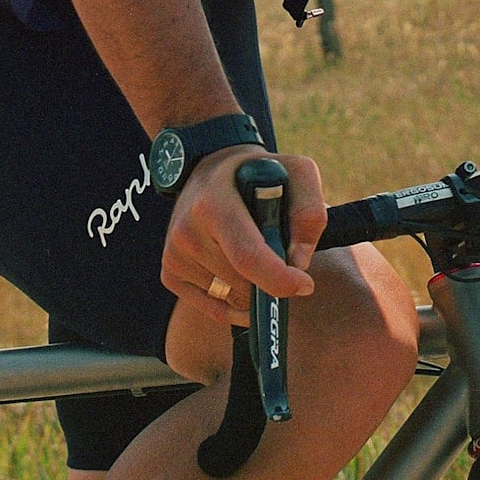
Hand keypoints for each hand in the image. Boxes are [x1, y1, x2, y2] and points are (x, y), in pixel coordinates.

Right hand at [158, 146, 329, 327]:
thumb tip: (298, 262)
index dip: (278, 279)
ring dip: (253, 287)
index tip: (304, 285)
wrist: (209, 170)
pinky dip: (236, 302)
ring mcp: (175, 255)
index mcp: (215, 204)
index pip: (247, 255)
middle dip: (271, 278)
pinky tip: (242, 274)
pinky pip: (214, 308)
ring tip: (252, 249)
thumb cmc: (259, 175)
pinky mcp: (170, 273)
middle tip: (277, 250)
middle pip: (244, 283)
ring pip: (232, 298)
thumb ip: (309, 211)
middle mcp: (187, 231)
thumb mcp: (296, 172)